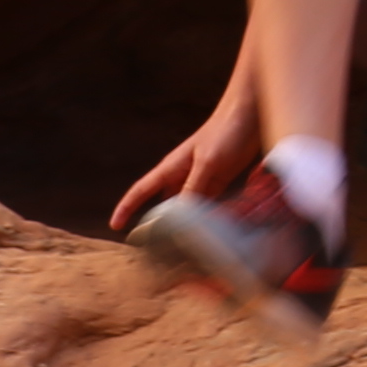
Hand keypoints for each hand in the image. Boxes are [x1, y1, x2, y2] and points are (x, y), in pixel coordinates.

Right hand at [105, 57, 267, 234]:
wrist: (250, 114)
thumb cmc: (225, 131)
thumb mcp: (208, 162)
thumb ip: (194, 188)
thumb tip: (178, 218)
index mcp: (172, 168)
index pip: (142, 190)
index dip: (127, 207)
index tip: (115, 225)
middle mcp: (182, 176)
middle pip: (162, 205)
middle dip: (155, 224)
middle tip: (153, 252)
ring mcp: (200, 180)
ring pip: (184, 209)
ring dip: (182, 225)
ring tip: (179, 249)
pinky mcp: (218, 183)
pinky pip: (206, 206)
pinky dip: (203, 219)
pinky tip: (207, 233)